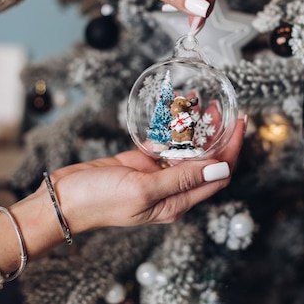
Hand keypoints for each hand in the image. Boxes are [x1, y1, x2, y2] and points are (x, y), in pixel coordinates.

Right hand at [44, 117, 244, 232]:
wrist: (63, 197)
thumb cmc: (98, 201)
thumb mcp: (143, 190)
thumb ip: (182, 179)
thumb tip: (221, 169)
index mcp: (177, 202)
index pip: (219, 175)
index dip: (233, 149)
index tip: (240, 124)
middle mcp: (172, 189)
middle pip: (207, 160)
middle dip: (218, 134)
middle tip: (221, 107)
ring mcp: (158, 175)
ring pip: (187, 149)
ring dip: (196, 127)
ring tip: (201, 101)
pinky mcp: (143, 162)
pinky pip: (166, 143)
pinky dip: (174, 127)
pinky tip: (177, 110)